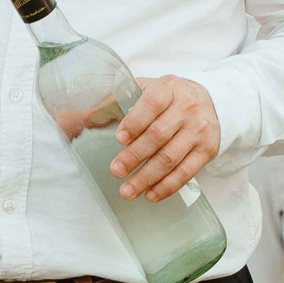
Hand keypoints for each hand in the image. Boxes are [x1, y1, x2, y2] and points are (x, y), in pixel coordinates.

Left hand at [109, 76, 220, 200]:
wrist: (211, 102)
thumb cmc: (167, 98)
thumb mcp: (142, 90)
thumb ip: (111, 103)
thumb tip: (72, 118)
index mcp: (167, 88)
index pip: (152, 104)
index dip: (135, 122)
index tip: (119, 138)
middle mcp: (187, 108)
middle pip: (158, 135)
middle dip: (135, 156)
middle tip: (115, 170)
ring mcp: (199, 130)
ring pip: (171, 158)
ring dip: (147, 177)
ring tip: (127, 190)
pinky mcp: (207, 150)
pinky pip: (186, 172)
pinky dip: (167, 186)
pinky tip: (150, 194)